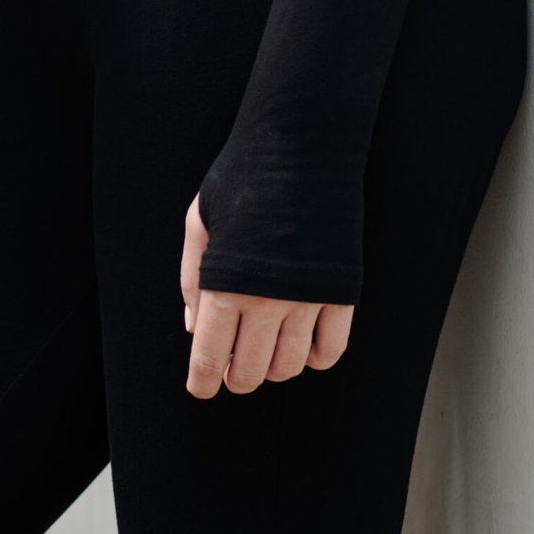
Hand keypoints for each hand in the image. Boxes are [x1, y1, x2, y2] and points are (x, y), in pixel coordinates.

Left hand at [179, 190, 353, 397]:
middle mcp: (265, 301)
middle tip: (232, 365)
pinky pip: (330, 351)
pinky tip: (303, 342)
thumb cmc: (245, 177)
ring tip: (265, 348)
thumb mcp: (200, 219)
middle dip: (235, 378)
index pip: (209, 359)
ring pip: (288, 367)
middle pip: (249, 373)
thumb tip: (193, 328)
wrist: (303, 146)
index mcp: (225, 285)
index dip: (203, 382)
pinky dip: (315, 358)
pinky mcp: (340, 292)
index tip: (202, 387)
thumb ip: (193, 277)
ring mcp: (306, 300)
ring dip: (272, 368)